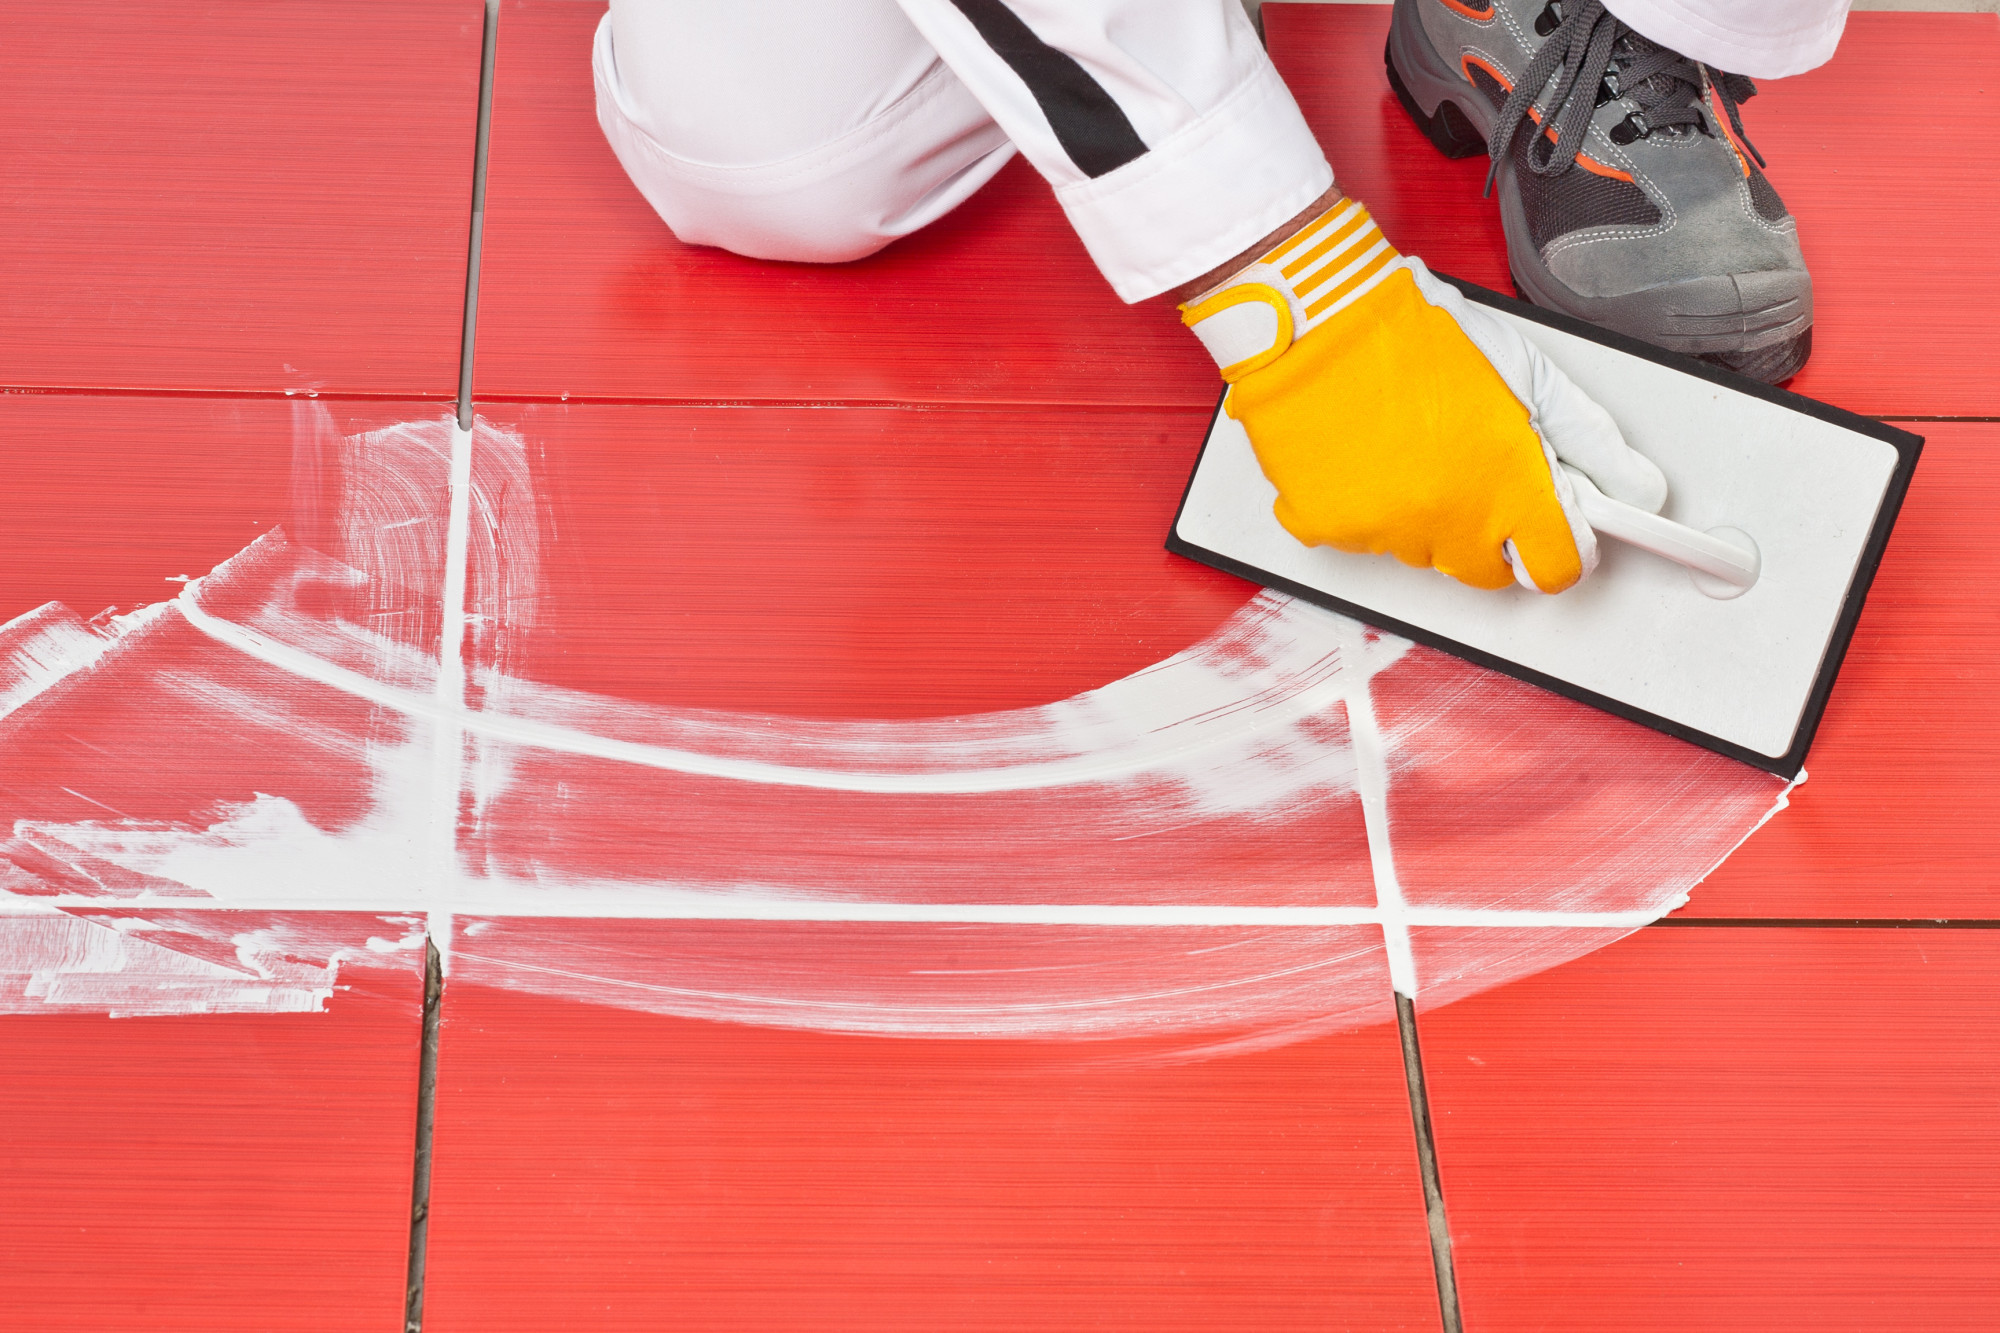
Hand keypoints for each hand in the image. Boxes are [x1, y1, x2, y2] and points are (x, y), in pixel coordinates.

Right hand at [1181, 201, 1664, 591]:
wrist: (1322, 320)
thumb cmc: (1418, 334)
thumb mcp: (1528, 373)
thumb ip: (1591, 440)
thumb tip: (1639, 488)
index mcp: (1507, 486)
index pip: (1557, 568)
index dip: (1563, 547)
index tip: (1560, 527)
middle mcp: (1448, 520)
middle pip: (1489, 571)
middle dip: (1494, 531)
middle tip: (1478, 471)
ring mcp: (1385, 529)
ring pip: (1424, 552)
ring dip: (1429, 515)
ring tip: (1415, 448)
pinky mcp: (1330, 527)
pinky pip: (1364, 539)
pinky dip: (1369, 508)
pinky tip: (1370, 457)